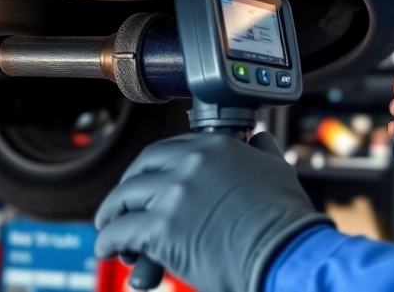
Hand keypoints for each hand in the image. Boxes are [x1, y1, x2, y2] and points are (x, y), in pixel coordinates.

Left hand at [94, 132, 331, 291]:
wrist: (284, 253)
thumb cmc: (284, 219)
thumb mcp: (277, 170)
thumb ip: (262, 150)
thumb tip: (260, 139)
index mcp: (216, 146)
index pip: (168, 149)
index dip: (151, 167)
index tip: (147, 180)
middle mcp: (190, 164)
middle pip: (140, 170)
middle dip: (127, 188)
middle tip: (124, 204)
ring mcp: (173, 195)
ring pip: (123, 199)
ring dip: (112, 214)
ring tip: (110, 228)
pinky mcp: (161, 228)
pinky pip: (119, 232)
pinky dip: (108, 241)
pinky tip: (109, 249)